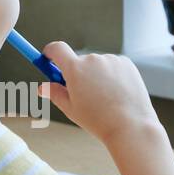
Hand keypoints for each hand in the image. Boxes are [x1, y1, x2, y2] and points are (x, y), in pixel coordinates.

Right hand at [38, 41, 160, 146]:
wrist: (130, 125)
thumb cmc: (99, 120)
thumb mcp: (71, 109)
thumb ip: (55, 94)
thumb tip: (43, 87)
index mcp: (75, 69)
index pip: (57, 49)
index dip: (50, 52)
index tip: (48, 58)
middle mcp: (92, 59)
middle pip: (78, 61)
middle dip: (77, 73)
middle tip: (83, 95)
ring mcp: (111, 59)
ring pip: (97, 65)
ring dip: (96, 76)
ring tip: (105, 99)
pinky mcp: (126, 63)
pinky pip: (112, 66)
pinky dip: (112, 76)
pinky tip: (117, 94)